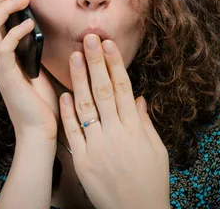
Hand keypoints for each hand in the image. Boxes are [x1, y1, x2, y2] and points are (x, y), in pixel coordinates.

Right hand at [0, 0, 58, 142]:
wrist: (40, 131)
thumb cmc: (40, 100)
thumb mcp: (36, 65)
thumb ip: (31, 46)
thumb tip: (38, 23)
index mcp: (0, 54)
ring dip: (3, 9)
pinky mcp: (8, 78)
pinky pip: (2, 50)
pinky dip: (13, 33)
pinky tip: (28, 25)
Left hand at [59, 34, 169, 208]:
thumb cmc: (150, 181)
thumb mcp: (156, 150)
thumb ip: (144, 122)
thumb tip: (137, 97)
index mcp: (135, 129)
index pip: (122, 88)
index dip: (114, 64)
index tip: (108, 44)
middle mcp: (116, 134)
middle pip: (103, 90)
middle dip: (95, 62)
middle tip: (88, 38)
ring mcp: (97, 147)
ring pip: (85, 106)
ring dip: (78, 79)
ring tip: (73, 57)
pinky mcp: (82, 161)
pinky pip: (73, 132)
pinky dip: (68, 112)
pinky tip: (63, 93)